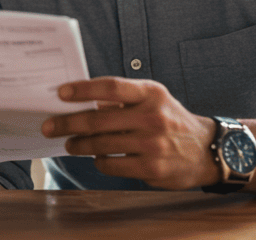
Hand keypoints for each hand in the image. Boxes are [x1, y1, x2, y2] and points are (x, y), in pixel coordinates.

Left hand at [43, 77, 217, 189]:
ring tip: (69, 144)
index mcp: (151, 93)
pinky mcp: (151, 168)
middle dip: (68, 123)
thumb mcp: (153, 100)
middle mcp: (152, 116)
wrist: (206, 150)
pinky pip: (111, 165)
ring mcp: (152, 144)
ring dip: (78, 145)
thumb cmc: (171, 120)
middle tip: (49, 126)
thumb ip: (122, 99)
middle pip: (98, 119)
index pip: (111, 87)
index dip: (83, 89)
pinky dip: (99, 161)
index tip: (61, 93)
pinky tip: (98, 158)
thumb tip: (83, 101)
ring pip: (101, 145)